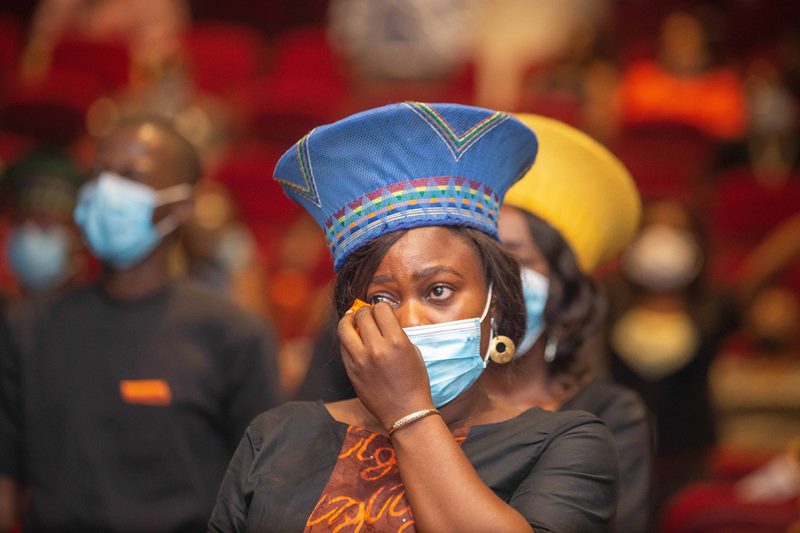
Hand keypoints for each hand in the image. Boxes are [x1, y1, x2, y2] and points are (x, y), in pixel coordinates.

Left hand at [338, 302, 433, 429]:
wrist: (405, 412)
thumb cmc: (414, 382)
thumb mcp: (412, 351)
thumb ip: (396, 333)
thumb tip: (380, 320)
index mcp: (396, 341)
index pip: (381, 309)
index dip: (381, 307)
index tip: (382, 310)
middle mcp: (376, 348)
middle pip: (362, 315)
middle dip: (365, 311)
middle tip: (368, 314)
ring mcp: (360, 360)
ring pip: (344, 327)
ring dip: (349, 319)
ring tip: (352, 320)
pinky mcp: (350, 370)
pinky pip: (342, 345)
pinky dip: (346, 337)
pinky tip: (352, 337)